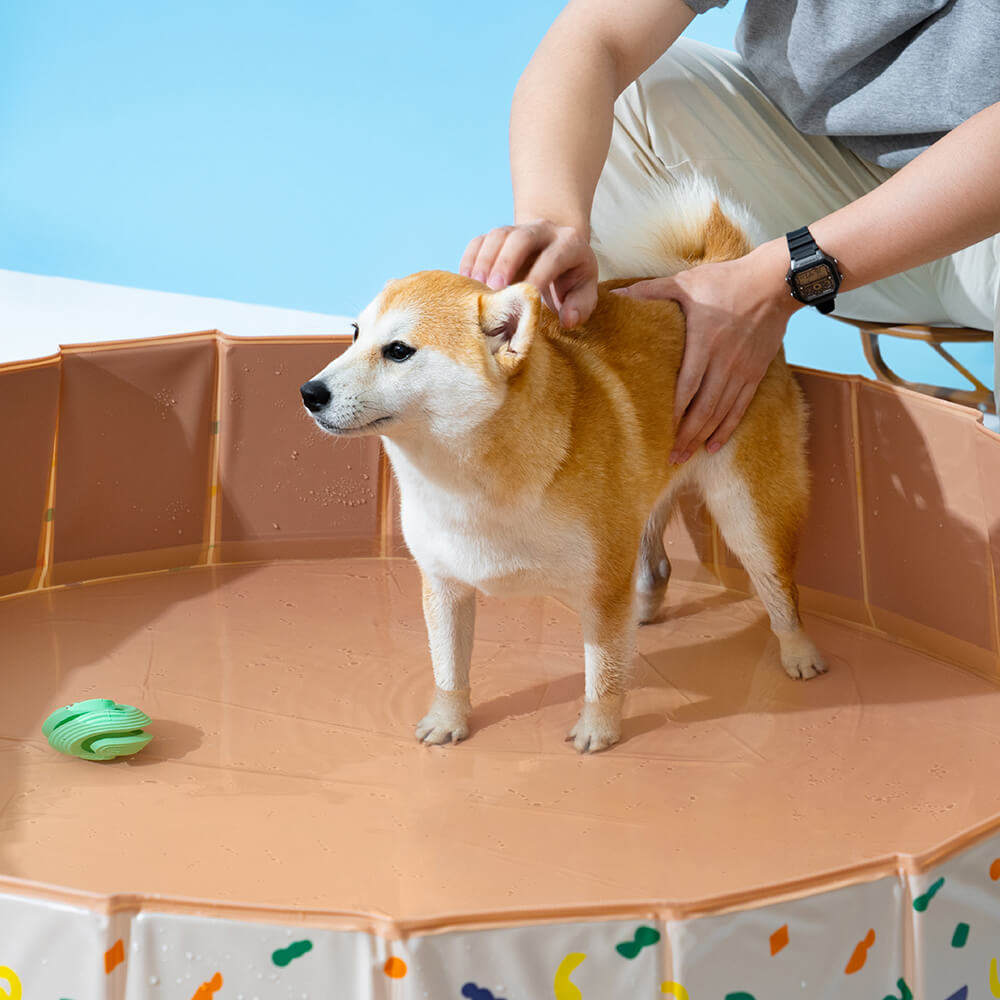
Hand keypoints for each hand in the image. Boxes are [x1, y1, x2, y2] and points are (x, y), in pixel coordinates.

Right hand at [460, 220, 598, 327]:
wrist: (557, 248)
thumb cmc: (570, 278)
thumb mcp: (584, 291)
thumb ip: (581, 306)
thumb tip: (568, 320)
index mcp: (569, 244)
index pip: (552, 258)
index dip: (538, 277)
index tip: (525, 298)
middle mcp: (543, 230)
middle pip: (521, 238)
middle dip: (506, 262)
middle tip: (493, 288)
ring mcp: (518, 229)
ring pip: (498, 236)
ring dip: (484, 260)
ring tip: (475, 285)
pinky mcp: (498, 236)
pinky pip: (481, 240)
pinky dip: (470, 258)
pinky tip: (464, 279)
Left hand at [613, 240, 798, 460]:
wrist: (774, 283)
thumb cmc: (725, 281)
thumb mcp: (685, 282)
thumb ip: (649, 292)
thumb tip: (614, 297)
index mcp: (704, 342)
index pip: (686, 386)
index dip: (673, 411)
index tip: (657, 431)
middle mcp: (725, 362)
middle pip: (703, 408)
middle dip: (684, 435)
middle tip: (668, 456)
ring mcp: (742, 370)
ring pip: (720, 413)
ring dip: (701, 437)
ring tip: (684, 457)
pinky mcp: (755, 374)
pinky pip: (740, 408)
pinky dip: (726, 429)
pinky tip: (713, 446)